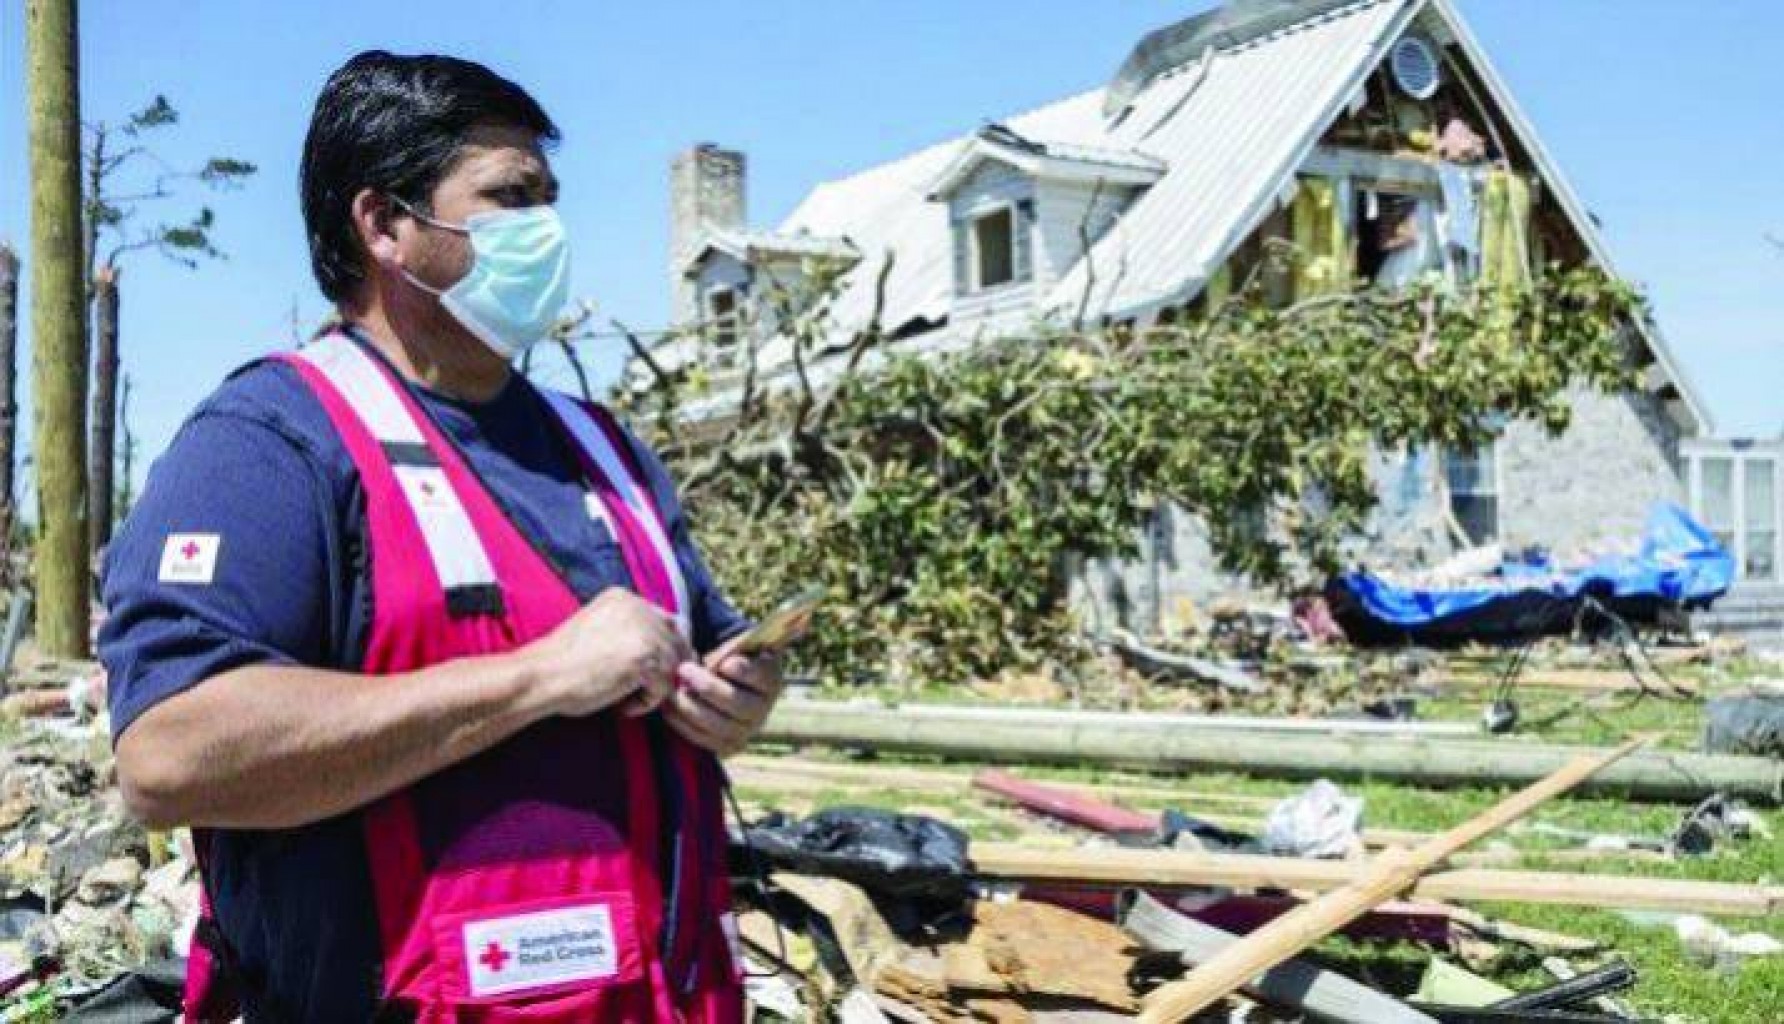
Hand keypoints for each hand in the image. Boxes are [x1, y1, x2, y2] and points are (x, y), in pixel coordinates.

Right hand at [529, 589, 691, 718]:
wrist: (539, 677)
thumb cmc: (562, 664)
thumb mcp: (598, 631)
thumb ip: (629, 631)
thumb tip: (667, 650)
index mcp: (625, 597)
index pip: (666, 623)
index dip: (662, 651)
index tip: (642, 673)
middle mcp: (638, 607)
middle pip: (677, 643)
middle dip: (664, 671)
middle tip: (637, 691)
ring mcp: (644, 630)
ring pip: (673, 667)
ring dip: (653, 689)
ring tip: (621, 698)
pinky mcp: (645, 657)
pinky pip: (665, 688)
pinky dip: (645, 703)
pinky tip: (620, 705)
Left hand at [663, 650, 785, 756]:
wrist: (724, 686)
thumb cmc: (726, 660)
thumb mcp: (733, 649)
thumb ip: (729, 651)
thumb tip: (722, 665)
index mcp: (769, 680)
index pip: (760, 675)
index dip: (743, 671)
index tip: (724, 663)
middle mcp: (762, 709)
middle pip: (737, 703)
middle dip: (708, 687)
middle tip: (684, 669)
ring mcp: (746, 731)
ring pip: (719, 725)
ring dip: (691, 708)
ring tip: (674, 692)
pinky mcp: (728, 746)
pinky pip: (705, 739)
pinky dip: (684, 725)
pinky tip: (670, 709)